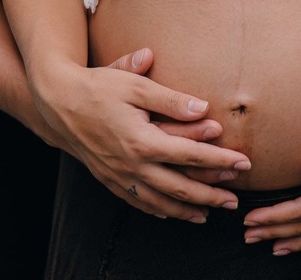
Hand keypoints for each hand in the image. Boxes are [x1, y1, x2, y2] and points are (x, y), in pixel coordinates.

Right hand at [31, 50, 252, 222]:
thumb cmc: (98, 87)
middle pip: (180, 187)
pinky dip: (157, 210)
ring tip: (209, 215)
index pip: (192, 155)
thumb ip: (171, 99)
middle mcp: (132, 165)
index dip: (221, 160)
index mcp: (143, 141)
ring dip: (187, 210)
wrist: (57, 102)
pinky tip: (169, 213)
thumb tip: (204, 108)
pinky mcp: (107, 179)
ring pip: (159, 201)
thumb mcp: (136, 85)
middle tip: (234, 201)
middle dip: (211, 195)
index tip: (244, 163)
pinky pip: (136, 201)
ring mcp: (119, 176)